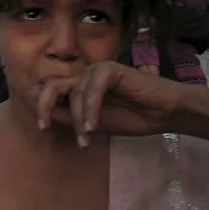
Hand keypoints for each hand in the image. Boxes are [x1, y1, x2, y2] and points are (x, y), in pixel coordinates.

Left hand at [37, 61, 180, 146]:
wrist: (166, 112)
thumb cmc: (134, 117)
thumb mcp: (96, 124)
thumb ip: (73, 119)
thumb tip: (49, 116)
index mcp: (80, 87)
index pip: (52, 91)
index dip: (42, 106)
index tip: (42, 127)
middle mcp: (85, 76)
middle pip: (53, 86)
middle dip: (46, 106)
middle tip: (45, 127)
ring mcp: (97, 70)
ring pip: (75, 94)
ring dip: (78, 119)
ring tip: (86, 139)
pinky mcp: (110, 70)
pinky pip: (92, 91)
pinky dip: (90, 110)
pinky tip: (92, 127)